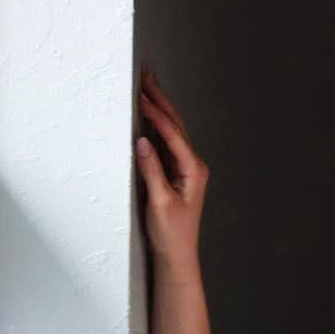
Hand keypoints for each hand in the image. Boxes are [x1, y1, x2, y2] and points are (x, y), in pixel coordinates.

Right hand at [134, 67, 208, 270]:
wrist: (177, 256)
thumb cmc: (171, 234)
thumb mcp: (159, 202)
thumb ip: (152, 171)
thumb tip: (142, 142)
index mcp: (193, 170)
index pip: (173, 135)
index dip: (156, 115)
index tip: (140, 96)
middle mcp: (193, 166)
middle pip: (176, 126)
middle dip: (160, 101)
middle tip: (145, 77)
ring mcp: (185, 169)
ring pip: (172, 132)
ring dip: (159, 109)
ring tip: (145, 88)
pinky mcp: (175, 174)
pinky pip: (166, 143)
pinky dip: (156, 126)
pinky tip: (146, 115)